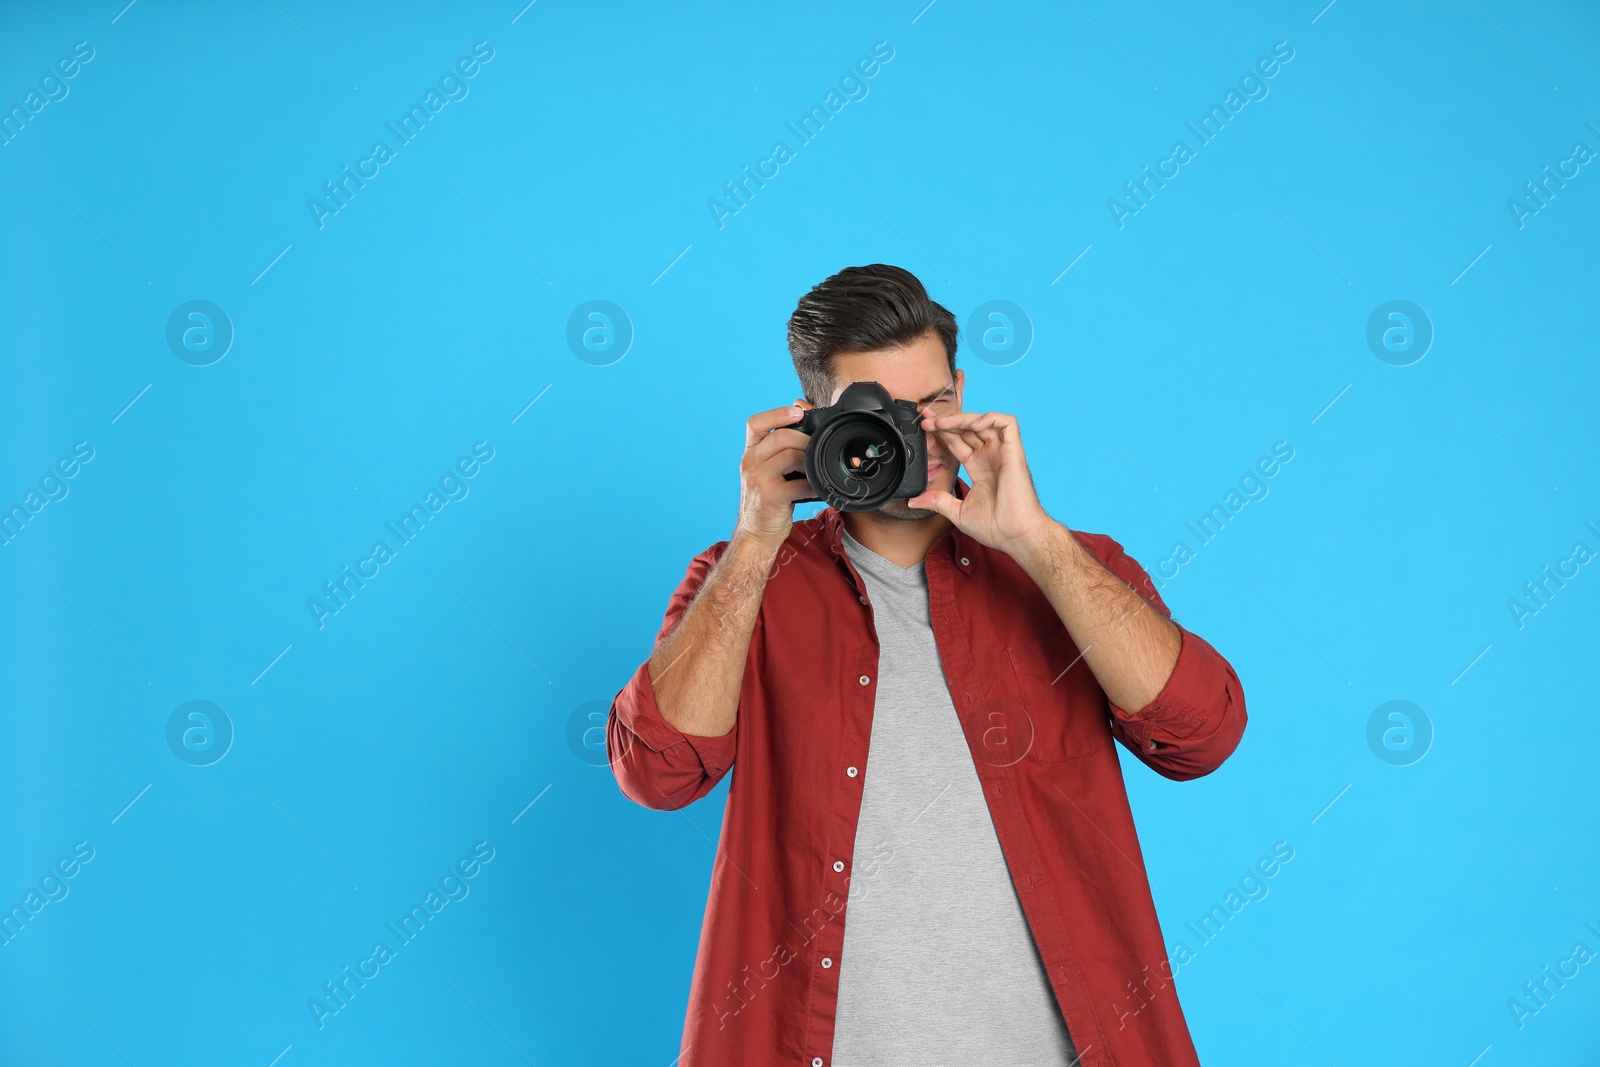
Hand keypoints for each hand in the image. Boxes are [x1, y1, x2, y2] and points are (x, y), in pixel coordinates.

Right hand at [734, 405, 813, 547]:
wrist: (755, 533)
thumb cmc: (768, 500)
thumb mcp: (766, 470)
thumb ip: (779, 449)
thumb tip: (802, 415)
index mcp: (750, 453)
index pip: (755, 423)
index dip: (778, 413)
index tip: (798, 412)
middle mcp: (750, 463)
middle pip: (781, 437)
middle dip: (805, 439)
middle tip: (818, 449)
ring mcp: (758, 479)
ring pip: (790, 455)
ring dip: (811, 460)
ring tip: (818, 468)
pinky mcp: (770, 497)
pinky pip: (800, 483)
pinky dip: (814, 484)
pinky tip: (818, 488)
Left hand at [908, 411, 1053, 560]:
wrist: (1015, 535)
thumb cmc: (995, 527)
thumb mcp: (957, 512)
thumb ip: (937, 501)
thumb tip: (914, 501)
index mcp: (978, 468)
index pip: (957, 441)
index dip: (941, 432)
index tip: (924, 429)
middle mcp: (989, 456)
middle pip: (966, 428)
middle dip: (945, 421)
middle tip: (926, 420)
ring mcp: (1001, 452)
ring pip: (982, 421)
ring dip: (961, 418)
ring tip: (941, 423)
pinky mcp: (1014, 451)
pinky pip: (1007, 423)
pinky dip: (990, 418)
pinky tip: (972, 425)